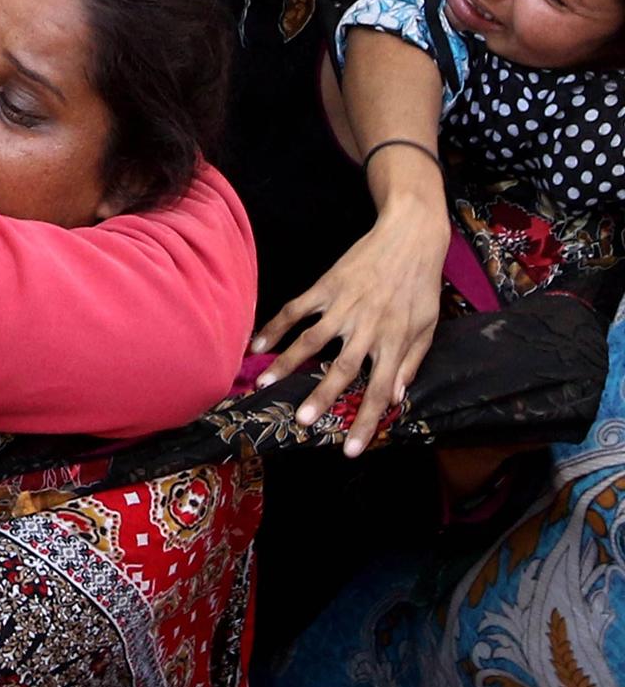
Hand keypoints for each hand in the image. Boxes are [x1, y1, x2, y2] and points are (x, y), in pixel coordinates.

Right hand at [249, 198, 447, 456]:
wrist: (409, 237)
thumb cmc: (421, 286)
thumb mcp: (428, 327)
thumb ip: (412, 363)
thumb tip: (397, 398)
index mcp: (396, 342)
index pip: (380, 390)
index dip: (366, 421)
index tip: (349, 449)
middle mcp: (369, 327)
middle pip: (342, 368)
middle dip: (321, 396)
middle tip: (300, 420)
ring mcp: (344, 305)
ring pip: (311, 340)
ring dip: (288, 364)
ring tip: (265, 385)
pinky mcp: (326, 286)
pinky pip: (297, 309)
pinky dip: (276, 326)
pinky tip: (258, 344)